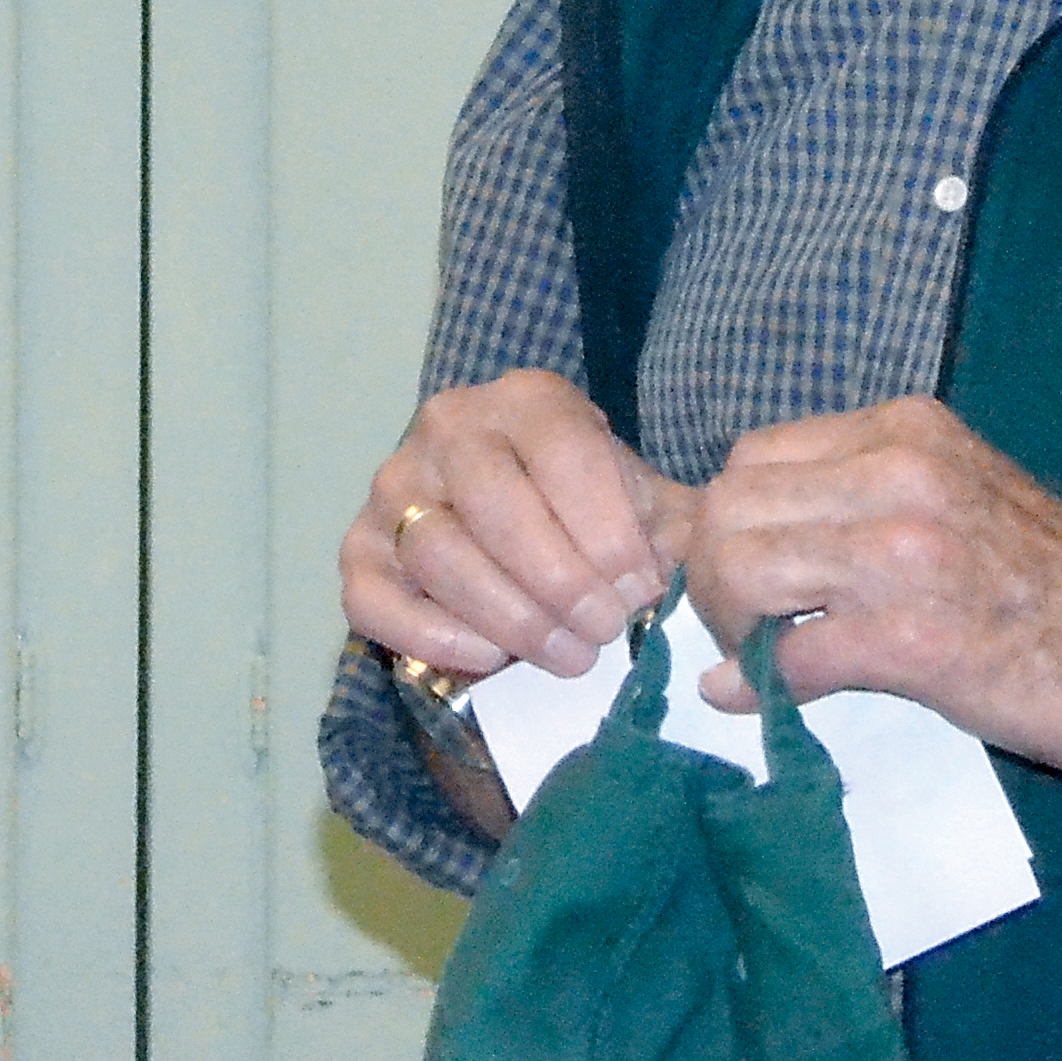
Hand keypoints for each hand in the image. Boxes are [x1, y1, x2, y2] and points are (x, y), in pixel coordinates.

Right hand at [343, 368, 691, 681]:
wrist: (530, 543)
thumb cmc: (597, 524)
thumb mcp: (648, 511)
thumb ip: (682, 534)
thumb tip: (702, 572)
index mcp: (528, 401)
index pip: (560, 448)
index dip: (605, 527)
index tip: (640, 587)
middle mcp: (449, 426)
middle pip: (493, 500)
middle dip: (558, 578)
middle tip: (604, 631)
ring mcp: (394, 486)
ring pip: (435, 549)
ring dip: (508, 614)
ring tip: (567, 657)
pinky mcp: (359, 550)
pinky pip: (374, 596)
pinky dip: (430, 634)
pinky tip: (490, 659)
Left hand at [681, 396, 1061, 766]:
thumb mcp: (962, 501)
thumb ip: (863, 506)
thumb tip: (746, 548)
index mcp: (907, 429)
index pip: (754, 455)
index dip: (730, 520)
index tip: (746, 576)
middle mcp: (898, 471)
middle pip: (729, 504)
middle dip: (712, 572)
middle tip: (741, 627)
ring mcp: (904, 552)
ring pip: (737, 569)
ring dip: (729, 626)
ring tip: (759, 658)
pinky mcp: (913, 638)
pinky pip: (788, 656)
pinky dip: (761, 687)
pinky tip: (767, 704)